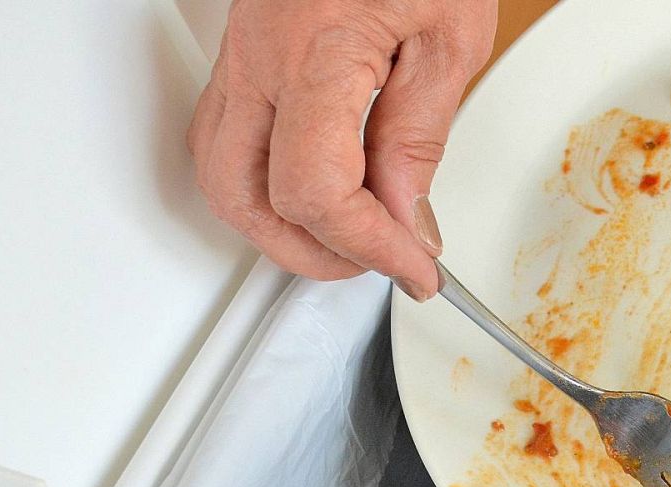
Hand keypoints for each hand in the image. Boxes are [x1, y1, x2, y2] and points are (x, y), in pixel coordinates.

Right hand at [187, 0, 496, 295]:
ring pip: (220, 179)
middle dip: (318, 255)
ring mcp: (238, 59)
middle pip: (248, 202)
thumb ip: (420, 133)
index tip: (417, 267)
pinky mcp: (239, 55)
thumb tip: (405, 215)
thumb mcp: (449, 35)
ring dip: (279, 231)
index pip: (319, 193)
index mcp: (314, 54)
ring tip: (347, 242)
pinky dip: (261, 189)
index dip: (371, 249)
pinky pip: (223, 141)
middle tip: (383, 260)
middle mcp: (258, 62)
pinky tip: (310, 196)